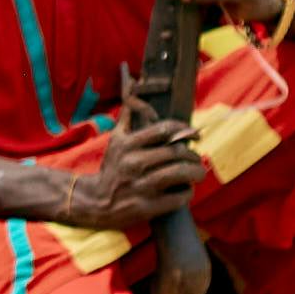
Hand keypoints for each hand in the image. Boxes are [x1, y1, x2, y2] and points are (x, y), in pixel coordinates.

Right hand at [80, 113, 209, 229]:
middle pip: (176, 152)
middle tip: (197, 158)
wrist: (95, 202)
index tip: (194, 134)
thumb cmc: (112, 168)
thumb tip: (133, 86)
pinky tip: (187, 189)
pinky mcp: (147, 207)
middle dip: (193, 155)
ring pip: (180, 173)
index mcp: (127, 145)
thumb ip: (128, 116)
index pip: (163, 130)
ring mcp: (141, 186)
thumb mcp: (116, 140)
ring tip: (199, 173)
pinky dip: (187, 192)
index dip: (184, 130)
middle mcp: (133, 163)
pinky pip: (177, 197)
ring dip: (195, 172)